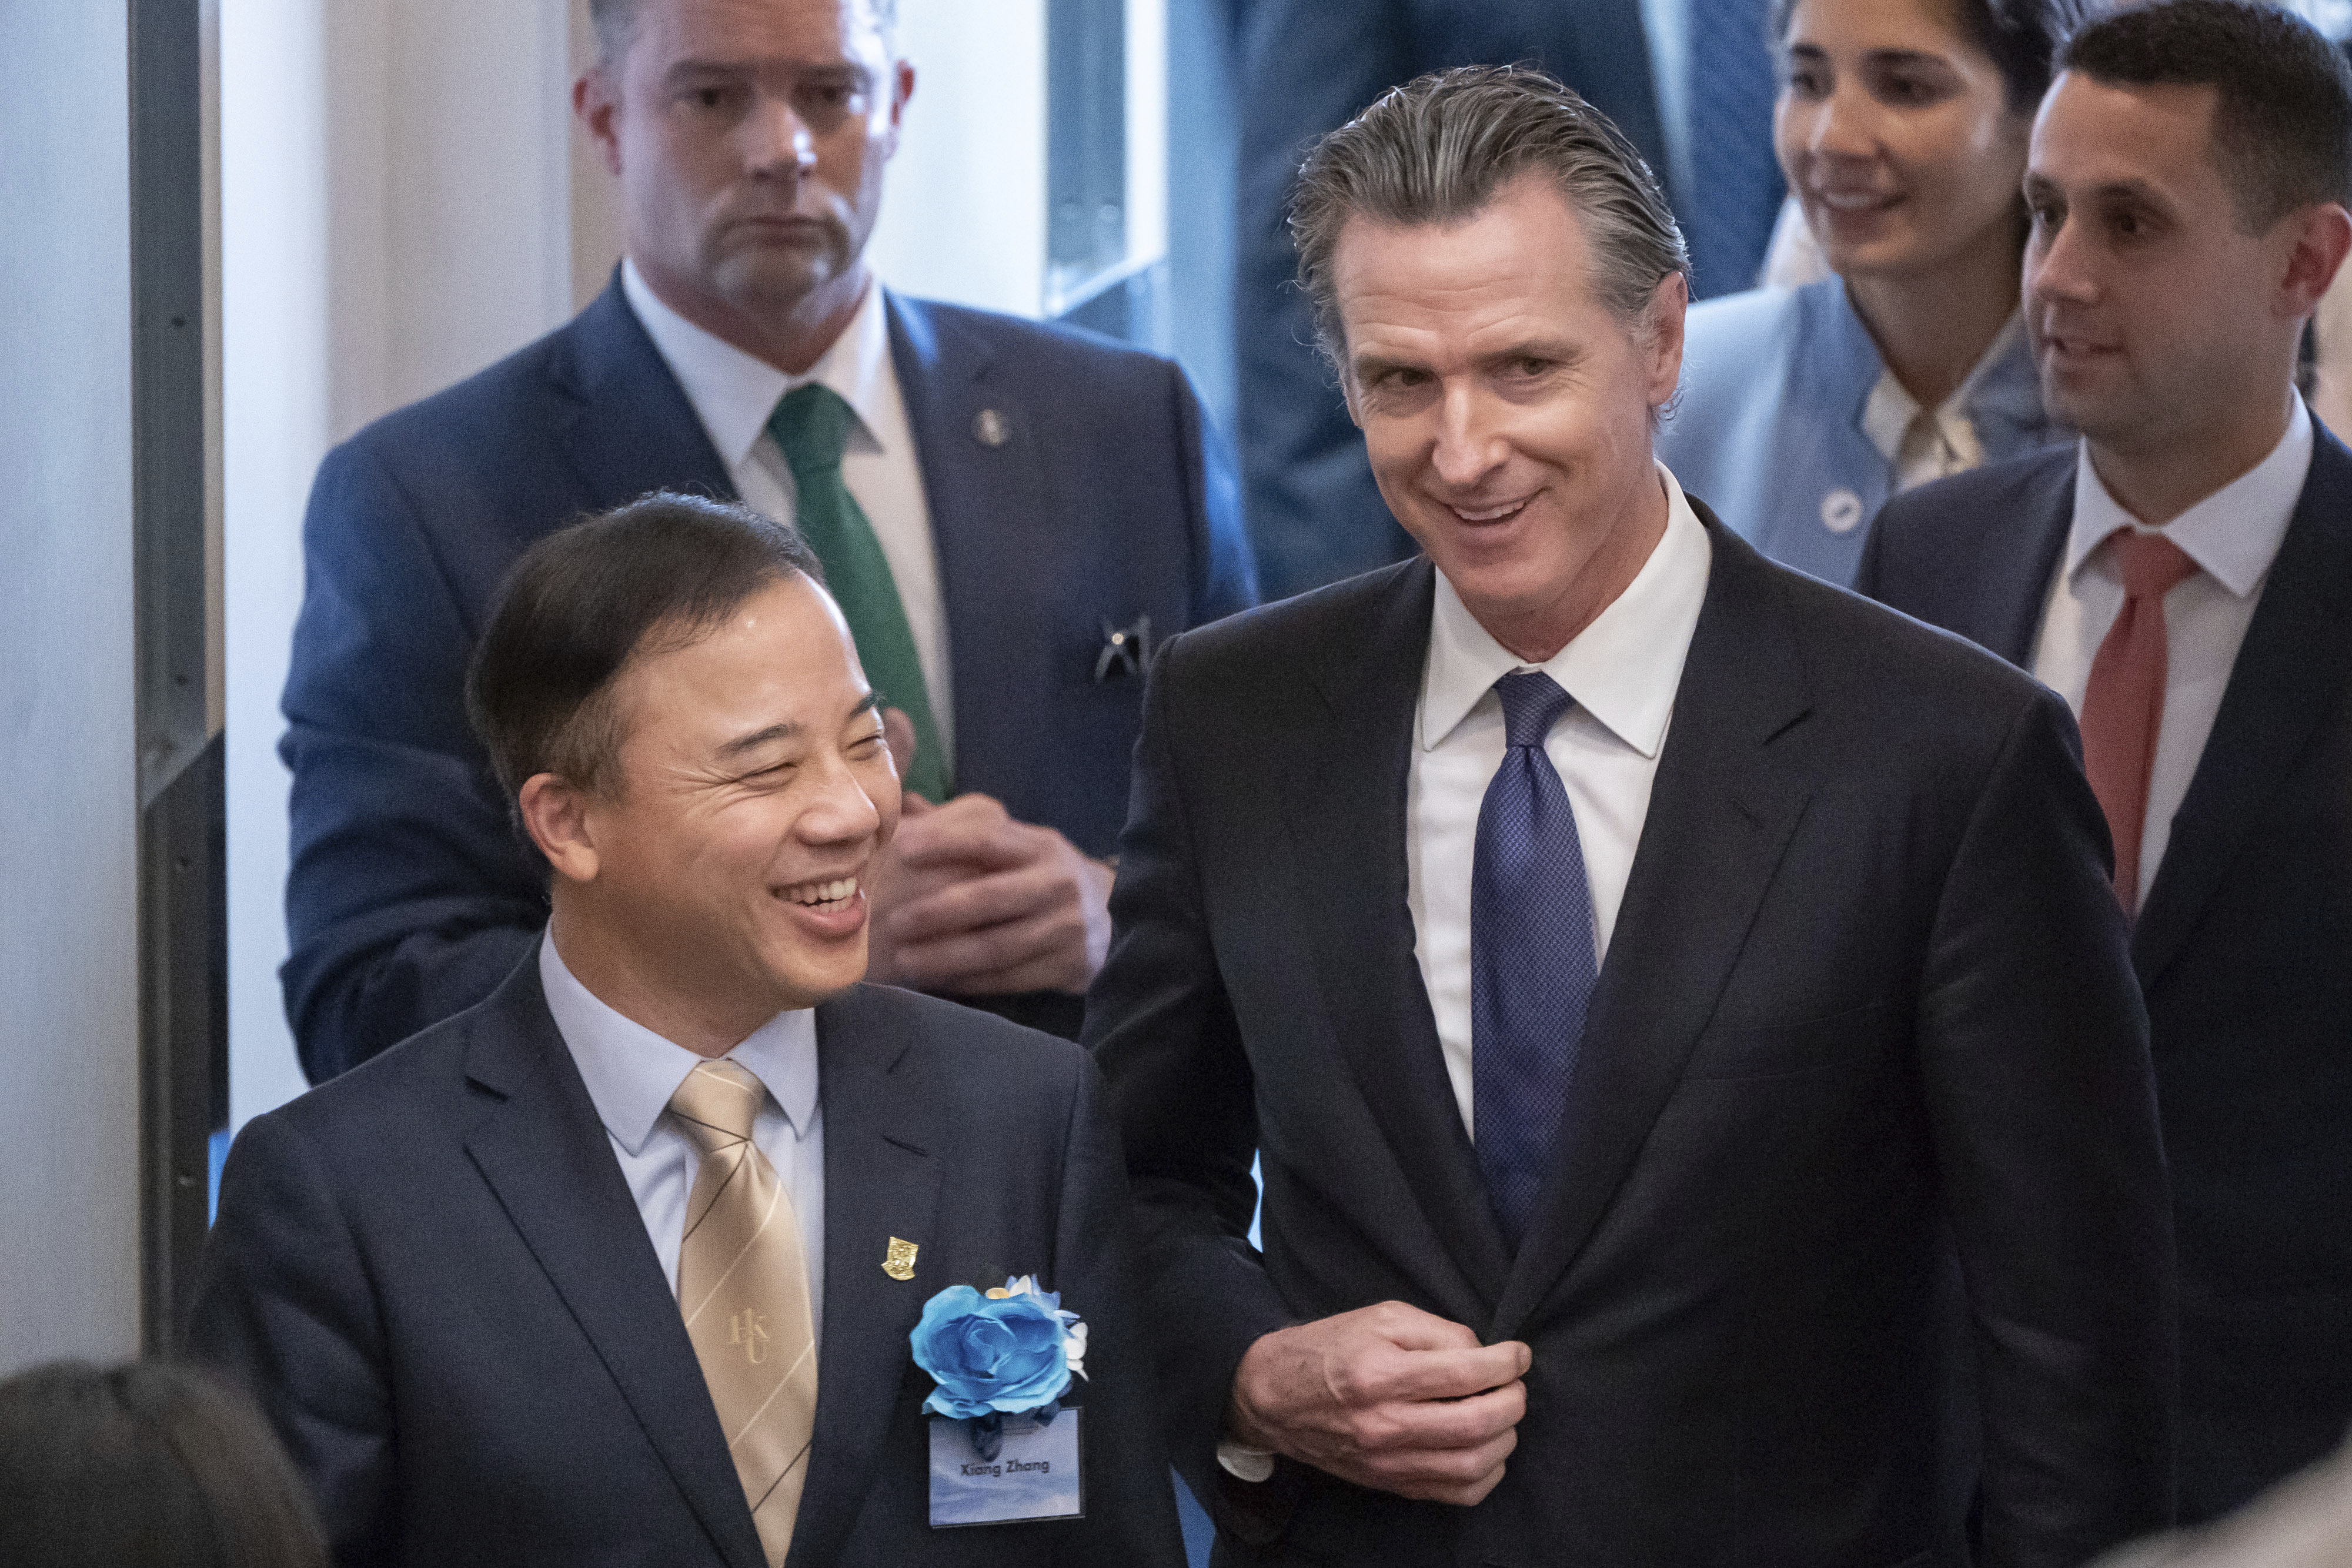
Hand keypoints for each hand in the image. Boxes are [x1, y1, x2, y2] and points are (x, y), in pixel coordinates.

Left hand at [868, 711, 1113, 994]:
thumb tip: (905, 804)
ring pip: (997, 946)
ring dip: (946, 956)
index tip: (901, 850)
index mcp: (1040, 845)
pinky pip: (1009, 978)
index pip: (987, 838)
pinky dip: (968, 981)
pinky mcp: (1070, 965)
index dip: (943, 842)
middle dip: (937, 912)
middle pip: (990, 897)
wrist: (1105, 915)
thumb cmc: (1039, 874)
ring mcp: (1067, 927)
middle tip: (894, 922)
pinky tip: (936, 981)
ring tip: (904, 960)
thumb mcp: (1015, 843)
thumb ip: (964, 827)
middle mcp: (1057, 882)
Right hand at [1227, 1302, 1529, 1505]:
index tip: (1518, 1354)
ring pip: (1473, 1466)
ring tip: (1502, 1415)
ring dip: (1505, 1439)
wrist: (1276, 1398)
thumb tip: (1484, 1354)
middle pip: (1476, 1424)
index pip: (1465, 1373)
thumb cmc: (1330, 1348)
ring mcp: (1388, 1461)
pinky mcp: (1391, 1483)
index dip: (1506, 1363)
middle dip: (1513, 1402)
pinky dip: (1486, 1474)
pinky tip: (1485, 1447)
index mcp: (1381, 1375)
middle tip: (1514, 1384)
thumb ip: (1437, 1331)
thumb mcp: (1381, 1317)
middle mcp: (1385, 1424)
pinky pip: (1456, 1494)